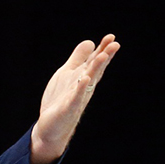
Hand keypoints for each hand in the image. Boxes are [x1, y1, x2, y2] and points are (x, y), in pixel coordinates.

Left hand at [30, 34, 120, 163]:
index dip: (103, 50)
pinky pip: (75, 97)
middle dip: (104, 57)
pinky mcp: (68, 109)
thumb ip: (77, 59)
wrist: (50, 126)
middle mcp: (84, 87)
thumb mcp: (67, 74)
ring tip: (102, 56)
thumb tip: (90, 42)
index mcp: (84, 78)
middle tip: (114, 44)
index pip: (95, 62)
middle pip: (95, 70)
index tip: (111, 37)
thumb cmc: (61, 99)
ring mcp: (77, 98)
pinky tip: (84, 79)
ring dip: (95, 69)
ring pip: (88, 82)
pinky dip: (80, 88)